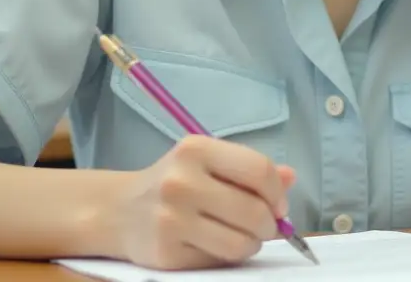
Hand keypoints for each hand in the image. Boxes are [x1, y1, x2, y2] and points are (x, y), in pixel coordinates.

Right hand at [103, 134, 295, 269]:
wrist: (120, 211)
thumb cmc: (173, 182)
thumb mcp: (207, 162)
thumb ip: (249, 169)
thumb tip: (290, 178)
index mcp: (196, 150)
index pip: (258, 171)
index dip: (277, 192)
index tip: (279, 204)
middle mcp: (181, 182)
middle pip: (253, 211)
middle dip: (269, 224)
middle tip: (265, 225)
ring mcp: (171, 219)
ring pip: (240, 243)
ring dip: (252, 243)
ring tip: (242, 235)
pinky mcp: (166, 253)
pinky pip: (218, 261)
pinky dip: (228, 256)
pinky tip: (216, 243)